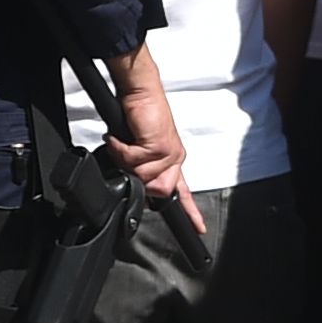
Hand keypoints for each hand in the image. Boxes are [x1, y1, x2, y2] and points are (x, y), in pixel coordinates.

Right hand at [106, 73, 203, 238]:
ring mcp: (170, 153)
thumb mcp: (137, 149)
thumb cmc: (137, 118)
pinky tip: (123, 137)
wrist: (139, 94)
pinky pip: (133, 161)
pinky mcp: (160, 146)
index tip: (200, 228)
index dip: (190, 211)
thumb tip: (140, 182)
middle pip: (156, 189)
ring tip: (125, 142)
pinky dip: (121, 150)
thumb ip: (141, 168)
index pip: (181, 191)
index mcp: (171, 161)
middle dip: (136, 178)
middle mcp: (174, 159)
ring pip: (143, 177)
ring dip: (125, 161)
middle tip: (129, 154)